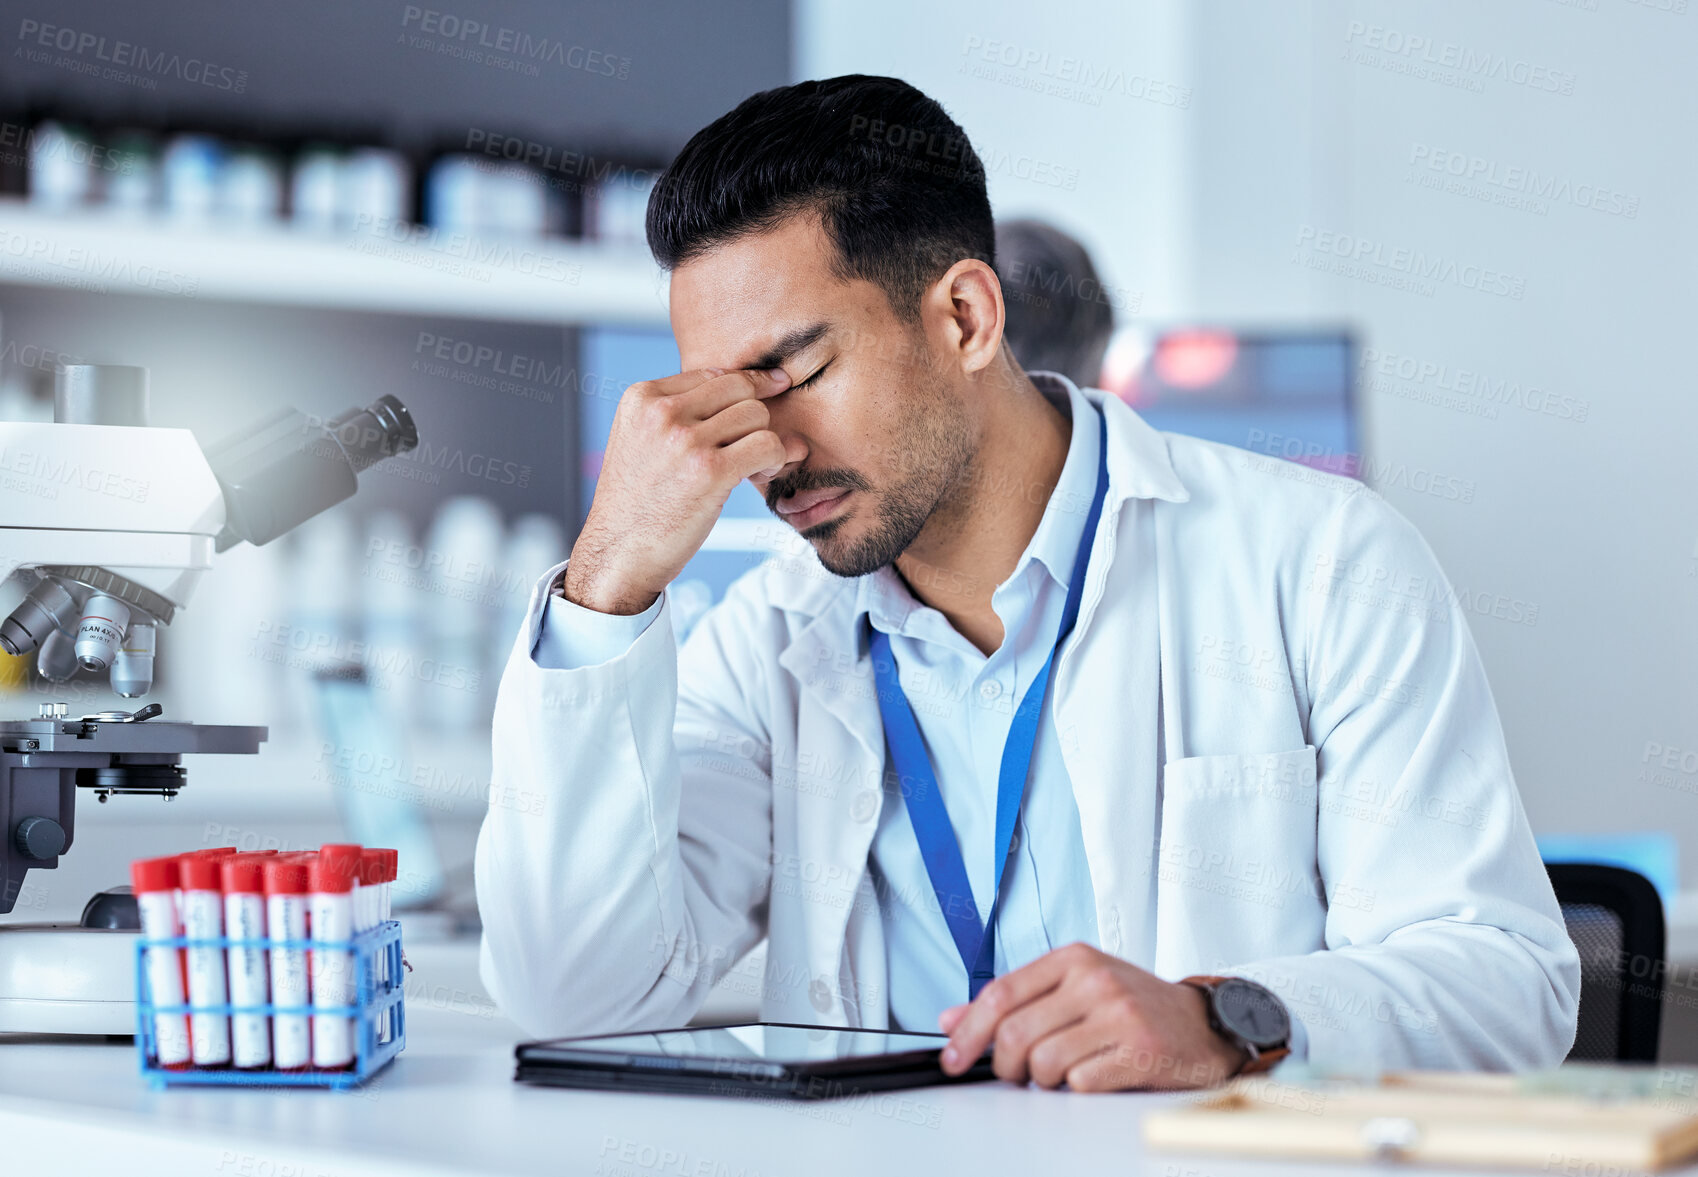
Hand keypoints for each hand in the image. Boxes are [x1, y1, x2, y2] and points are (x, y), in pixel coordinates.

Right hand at [566, 366, 798, 613]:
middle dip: (754, 416)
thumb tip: (750, 386)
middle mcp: (661, 412)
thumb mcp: (640, 440)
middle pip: (738, 389)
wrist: (618, 553)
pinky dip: (776, 458)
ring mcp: (686, 440)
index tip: (769, 387)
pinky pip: (767, 445)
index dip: (745, 385)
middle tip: (753, 444)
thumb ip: (679, 411)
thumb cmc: (637, 503)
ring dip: (766, 440)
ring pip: (756, 415)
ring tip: (755, 464)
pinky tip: (763, 473)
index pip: (712, 374)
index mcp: (641, 397)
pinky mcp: (710, 471)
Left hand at [936, 943, 1246, 1091]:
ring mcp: (1120, 1015)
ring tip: (1061, 1073)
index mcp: (1073, 959)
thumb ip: (1014, 1001)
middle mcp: (1095, 981)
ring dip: (1043, 1080)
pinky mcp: (1141, 1051)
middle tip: (1016, 1073)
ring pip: (1044, 1063)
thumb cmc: (1132, 1004)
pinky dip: (1077, 1088)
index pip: (1001, 994)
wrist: (1201, 1023)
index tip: (953, 1058)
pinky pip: (1081, 1083)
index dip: (968, 1031)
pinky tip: (1093, 1075)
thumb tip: (951, 1019)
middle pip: (1016, 1034)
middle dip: (1006, 1066)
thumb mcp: (1072, 987)